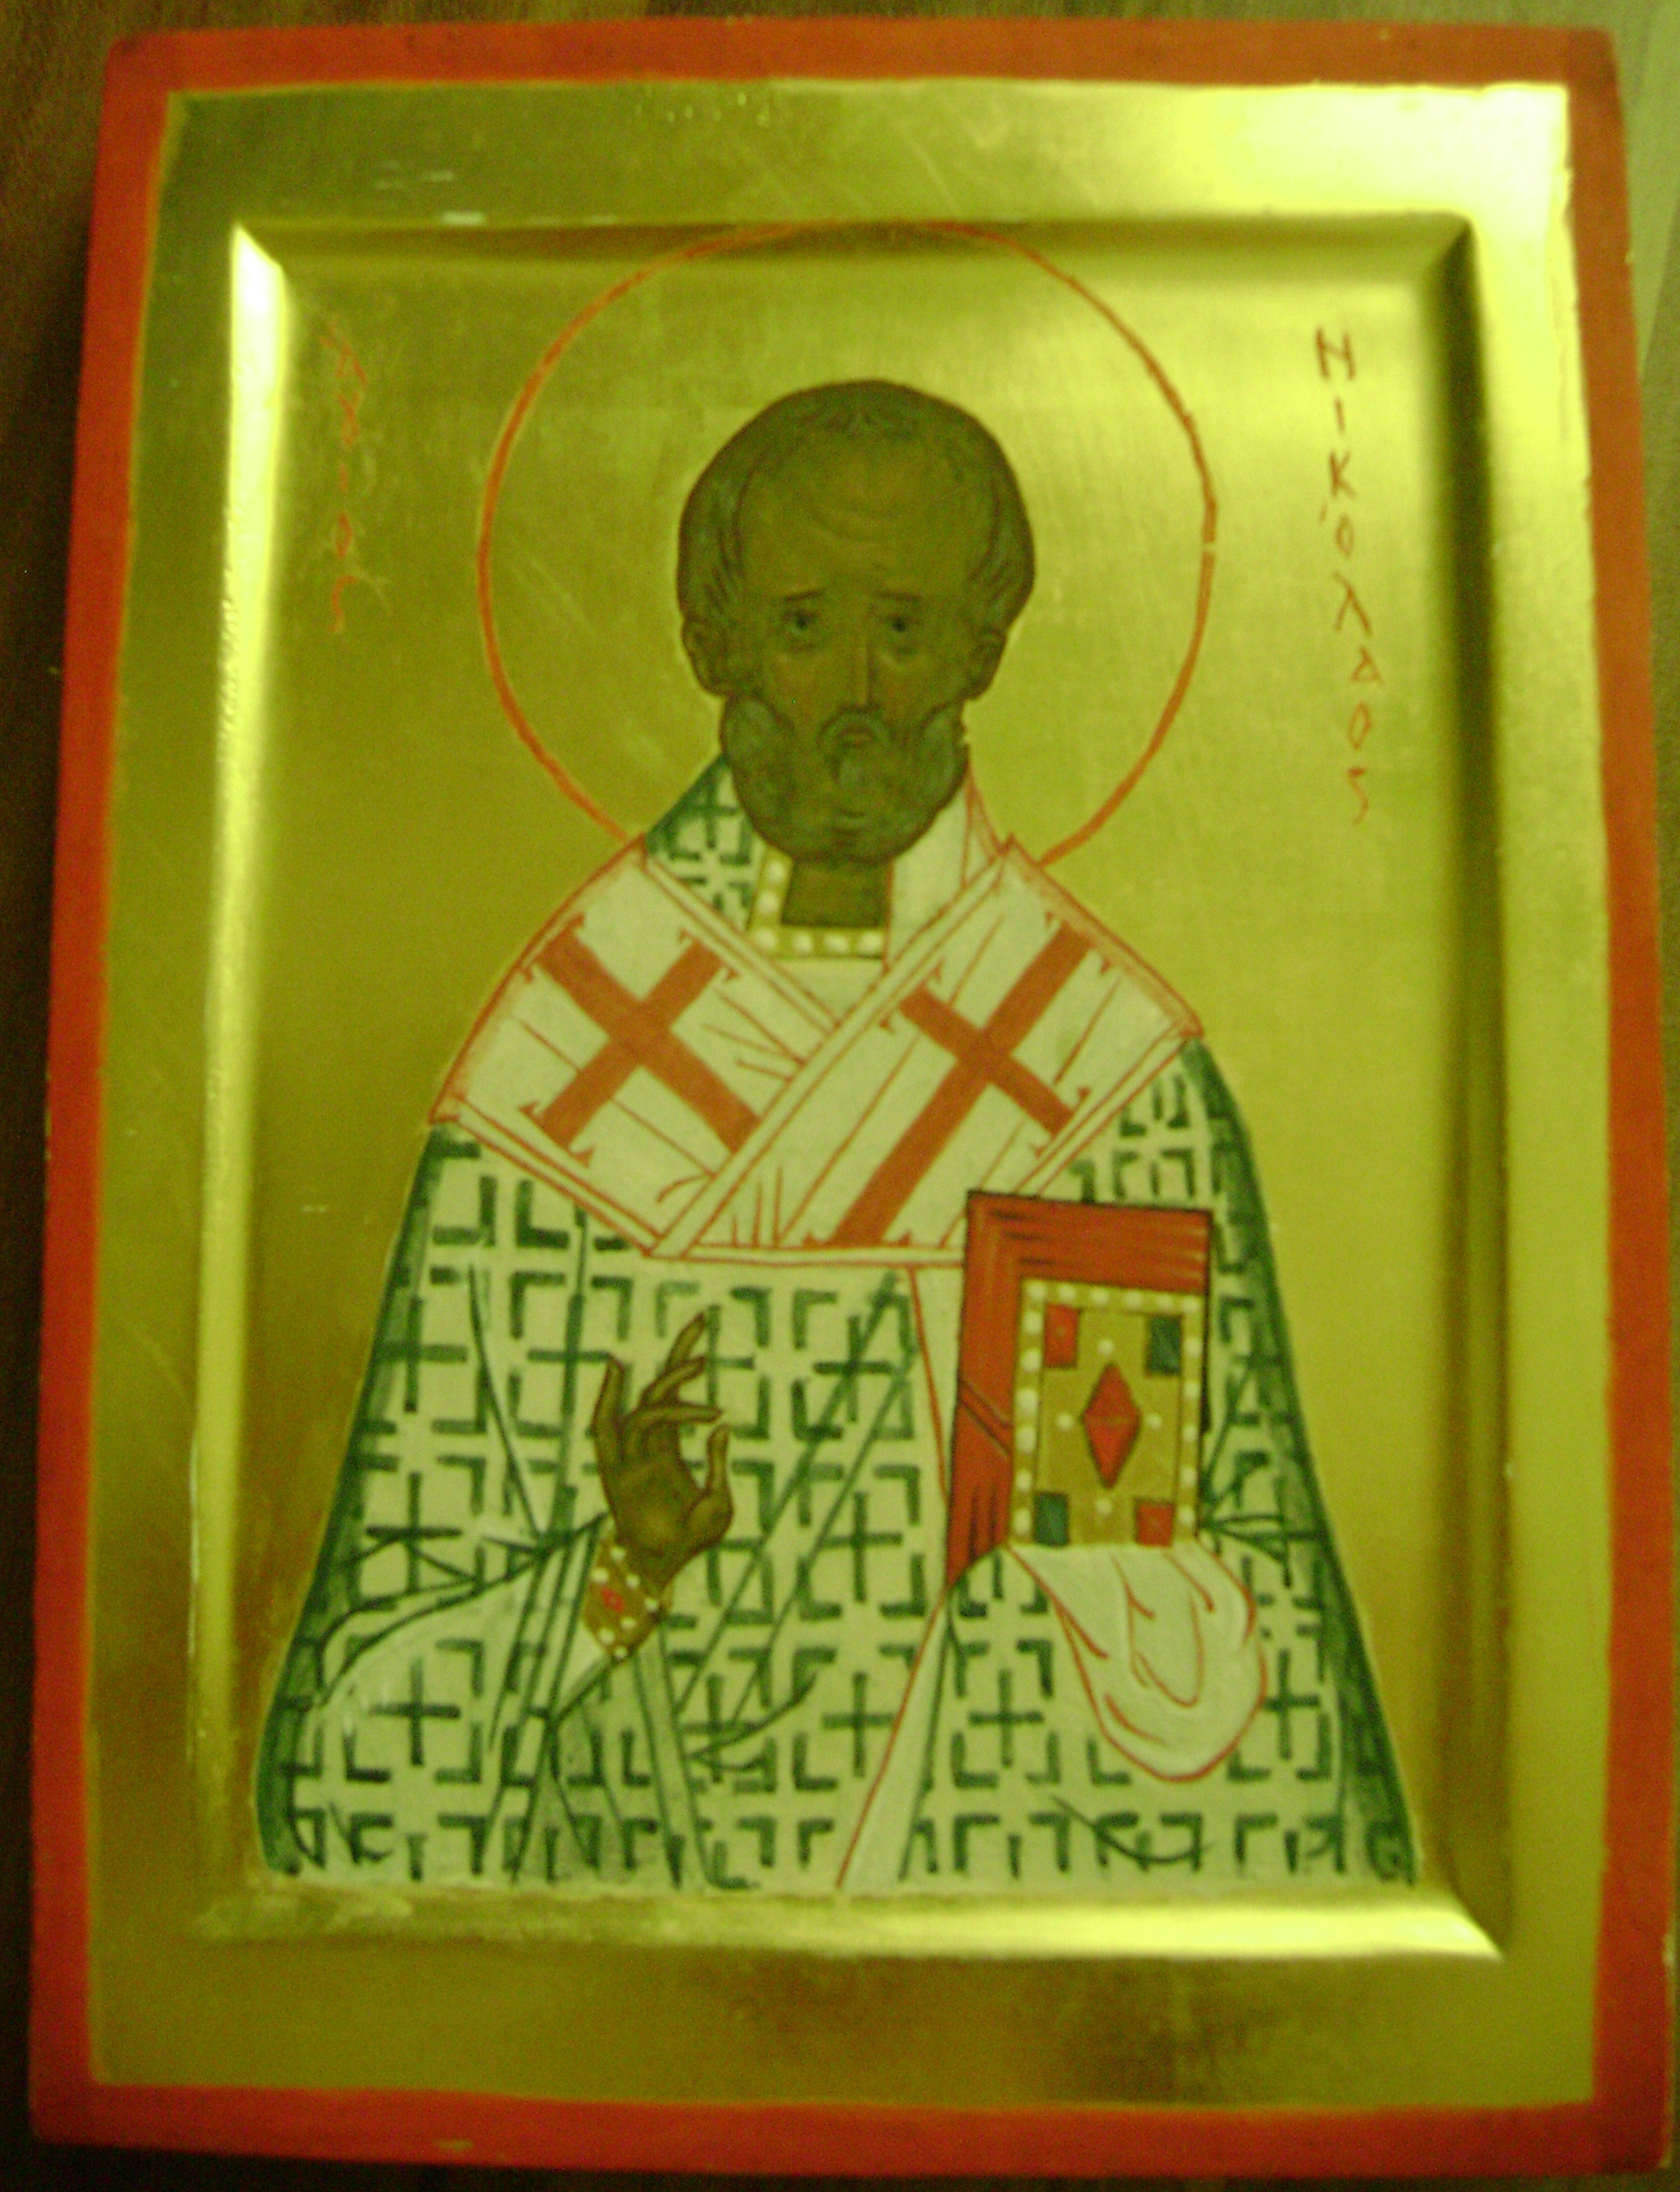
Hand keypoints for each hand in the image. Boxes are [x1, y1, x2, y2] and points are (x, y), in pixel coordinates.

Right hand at [589, 1314, 732, 1593]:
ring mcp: (633, 1455)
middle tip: (703, 1317)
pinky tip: (618, 1369)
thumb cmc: (692, 1542)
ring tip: (701, 1361)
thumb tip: (724, 1426)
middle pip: (661, 1385)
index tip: (704, 1337)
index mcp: (668, 1451)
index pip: (674, 1397)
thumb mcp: (719, 1502)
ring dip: (671, 1380)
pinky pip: (613, 1428)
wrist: (664, 1570)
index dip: (685, 1364)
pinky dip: (609, 1396)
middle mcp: (648, 1446)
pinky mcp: (619, 1470)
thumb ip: (719, 1465)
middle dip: (680, 1352)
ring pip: (647, 1403)